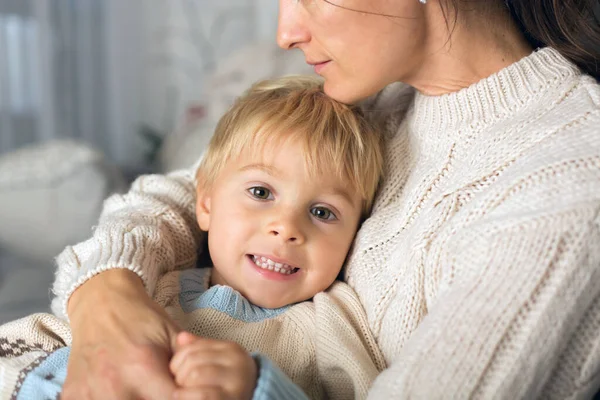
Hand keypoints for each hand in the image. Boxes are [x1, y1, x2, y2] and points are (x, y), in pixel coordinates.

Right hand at [61, 269, 179, 399]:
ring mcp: (90, 393)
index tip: (185, 391)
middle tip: (163, 390)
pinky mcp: (73, 396)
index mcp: (144, 367)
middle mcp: (115, 384)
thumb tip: (213, 385)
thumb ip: (191, 362)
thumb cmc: (141, 318)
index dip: (184, 398)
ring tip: (143, 391)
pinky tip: (122, 392)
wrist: (101, 302)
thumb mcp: (173, 335)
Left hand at [170, 332, 257, 399]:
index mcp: (232, 349)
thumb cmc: (229, 381)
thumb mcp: (218, 361)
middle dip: (179, 373)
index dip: (178, 359)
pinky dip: (187, 396)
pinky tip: (180, 397)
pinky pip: (203, 394)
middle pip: (193, 360)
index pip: (194, 346)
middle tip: (178, 383)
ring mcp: (237, 380)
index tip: (173, 370)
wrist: (253, 397)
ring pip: (196, 375)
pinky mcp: (233, 397)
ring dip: (183, 386)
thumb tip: (181, 337)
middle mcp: (237, 361)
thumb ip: (200, 349)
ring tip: (182, 391)